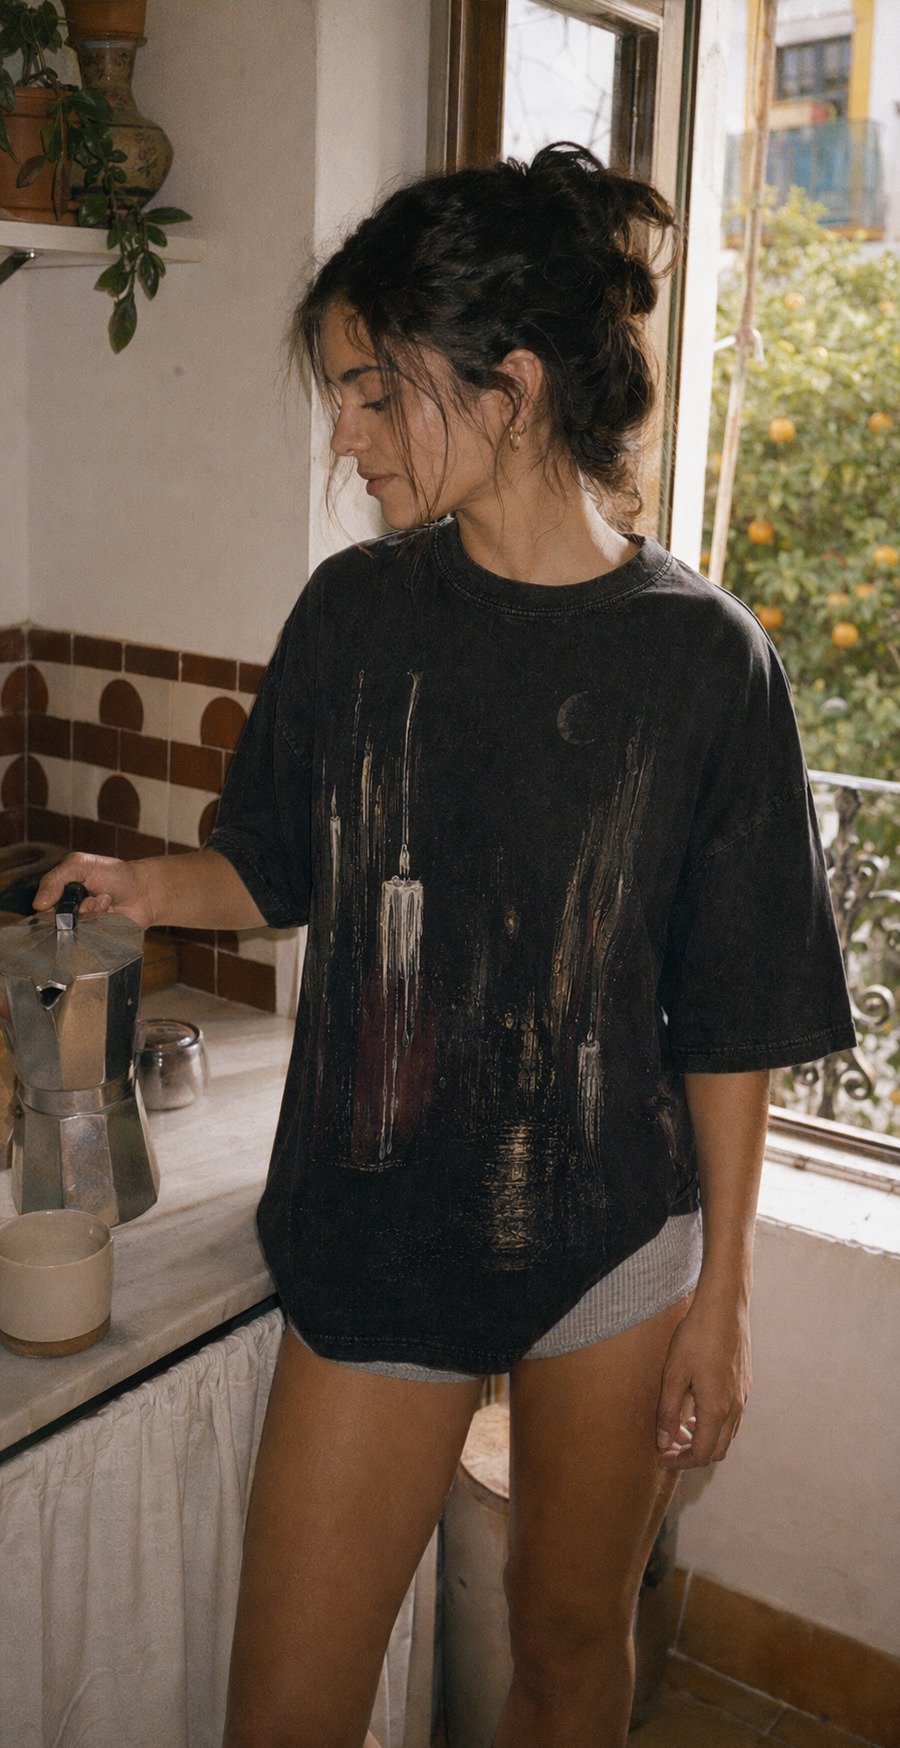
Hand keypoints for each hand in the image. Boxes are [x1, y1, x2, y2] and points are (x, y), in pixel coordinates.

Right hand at [33, 852, 156, 929]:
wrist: (145, 890)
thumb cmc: (115, 874)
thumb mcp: (82, 864)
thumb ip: (57, 878)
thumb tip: (39, 903)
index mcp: (61, 895)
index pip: (43, 908)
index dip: (50, 905)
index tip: (64, 899)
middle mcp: (70, 914)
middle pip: (57, 923)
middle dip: (74, 908)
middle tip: (90, 896)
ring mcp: (85, 928)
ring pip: (75, 930)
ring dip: (91, 912)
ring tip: (105, 900)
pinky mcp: (98, 939)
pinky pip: (91, 938)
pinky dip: (102, 922)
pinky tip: (111, 910)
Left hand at [655, 1287, 750, 1468]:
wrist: (723, 1307)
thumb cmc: (696, 1336)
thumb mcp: (673, 1373)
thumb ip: (668, 1411)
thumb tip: (663, 1442)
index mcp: (717, 1408)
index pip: (703, 1453)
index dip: (681, 1461)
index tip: (662, 1456)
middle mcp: (735, 1407)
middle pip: (718, 1450)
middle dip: (693, 1454)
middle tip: (669, 1444)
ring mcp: (743, 1396)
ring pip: (727, 1434)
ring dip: (705, 1439)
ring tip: (680, 1426)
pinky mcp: (745, 1384)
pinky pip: (732, 1417)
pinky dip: (715, 1424)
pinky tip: (697, 1407)